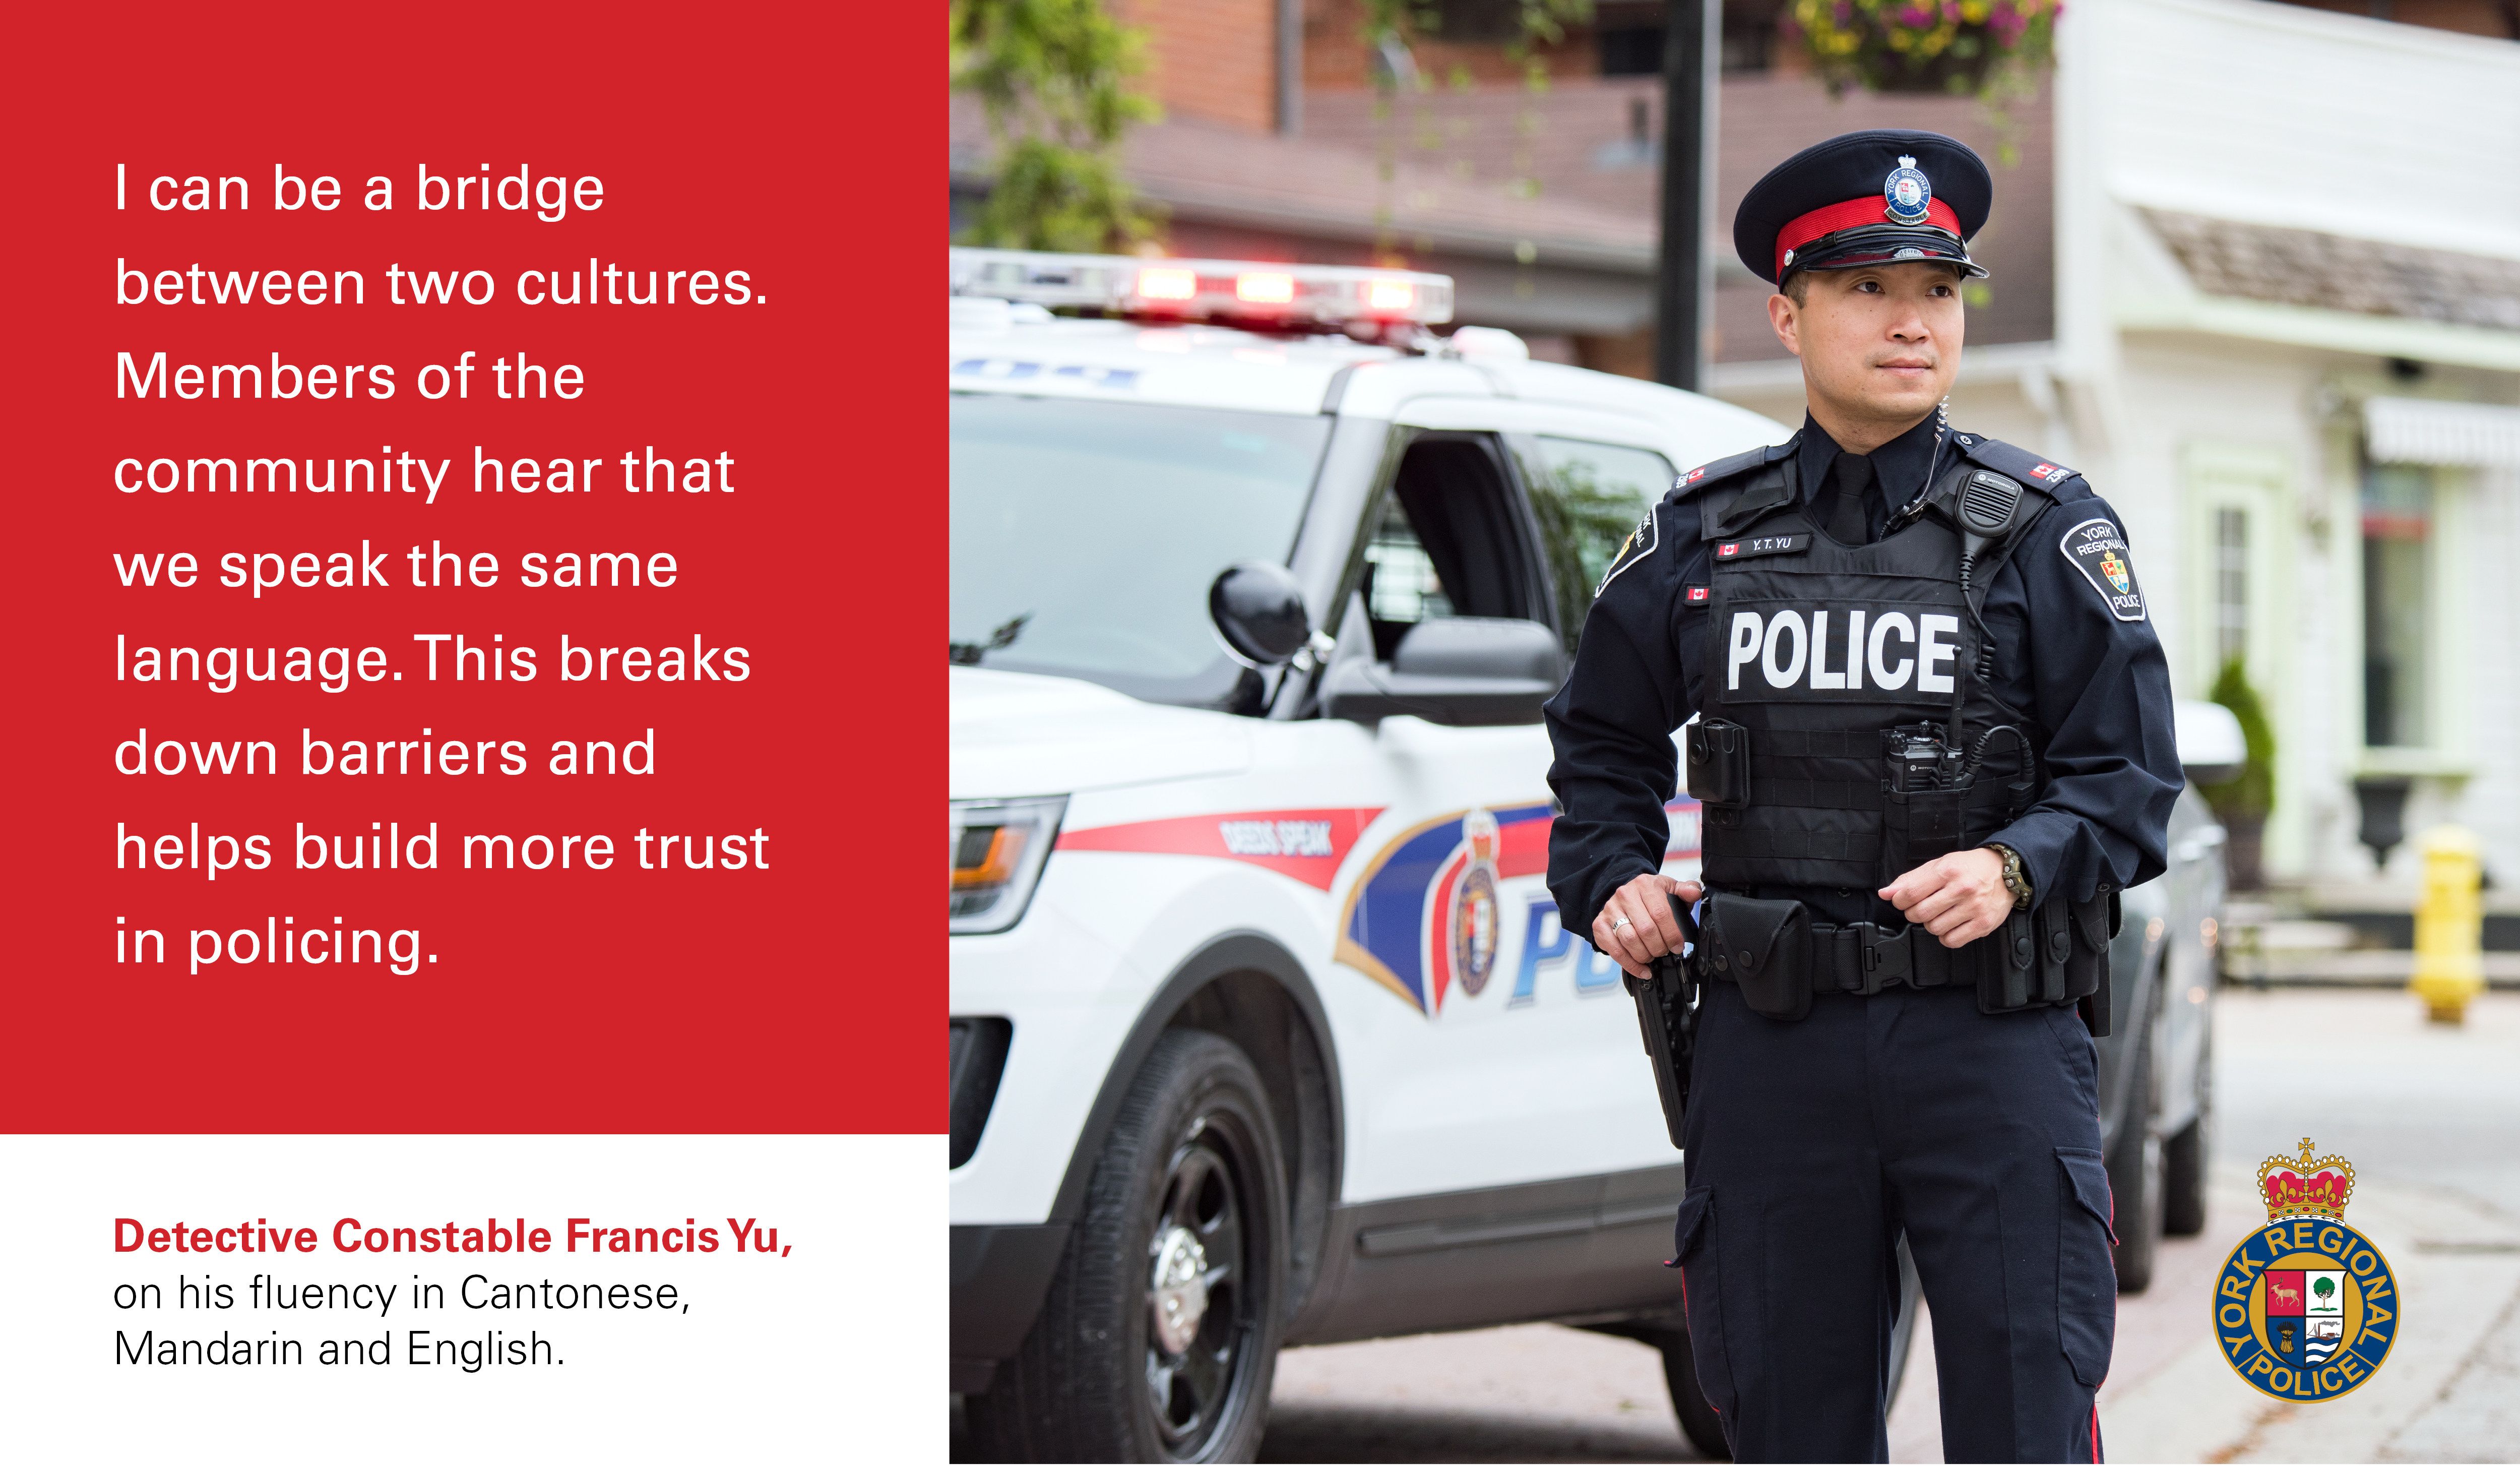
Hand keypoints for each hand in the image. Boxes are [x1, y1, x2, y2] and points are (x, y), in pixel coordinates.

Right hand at [1593, 872, 1702, 979]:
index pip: (1661, 913)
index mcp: (1645, 885)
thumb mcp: (1670, 889)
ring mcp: (1610, 910)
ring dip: (1645, 955)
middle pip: (1645, 929)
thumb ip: (1686, 890)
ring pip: (1629, 940)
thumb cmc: (1649, 896)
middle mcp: (1625, 895)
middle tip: (1665, 951)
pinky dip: (1630, 964)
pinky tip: (1642, 969)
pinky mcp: (1599, 925)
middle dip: (1659, 947)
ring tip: (1652, 957)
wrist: (1625, 894)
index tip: (1678, 945)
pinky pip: (1614, 950)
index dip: (1672, 934)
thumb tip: (1694, 892)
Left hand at [1879, 848, 2012, 948]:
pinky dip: (1946, 936)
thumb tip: (1886, 893)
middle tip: (1922, 907)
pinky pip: (1952, 941)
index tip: (1902, 900)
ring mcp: (1974, 908)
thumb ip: (1910, 879)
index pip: (1910, 893)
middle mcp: (1962, 890)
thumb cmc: (1970, 867)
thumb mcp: (1939, 864)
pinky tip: (1950, 924)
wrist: (2006, 872)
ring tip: (1939, 914)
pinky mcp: (1983, 924)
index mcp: (1948, 871)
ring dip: (1931, 924)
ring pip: (1934, 929)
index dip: (1899, 900)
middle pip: (1920, 914)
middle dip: (1914, 913)